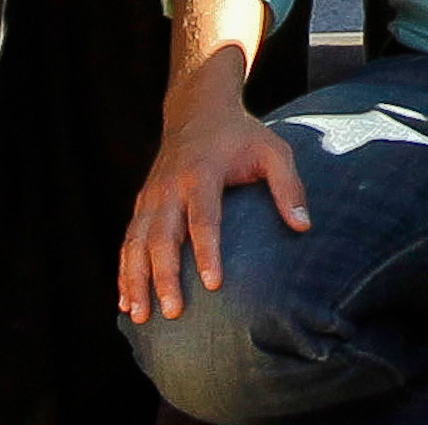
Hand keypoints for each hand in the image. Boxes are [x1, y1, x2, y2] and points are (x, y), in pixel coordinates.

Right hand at [118, 75, 306, 323]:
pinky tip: (126, 302)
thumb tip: (304, 226)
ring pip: (135, 245)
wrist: (198, 112)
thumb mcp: (274, 151)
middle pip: (161, 239)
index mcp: (202, 174)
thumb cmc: (242, 136)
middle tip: (173, 312)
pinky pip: (127, 243)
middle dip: (165, 277)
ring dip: (135, 282)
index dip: (208, 253)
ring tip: (140, 316)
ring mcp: (150, 198)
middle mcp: (169, 188)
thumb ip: (289, 186)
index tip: (214, 284)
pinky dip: (123, 273)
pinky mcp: (140, 206)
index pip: (203, 219)